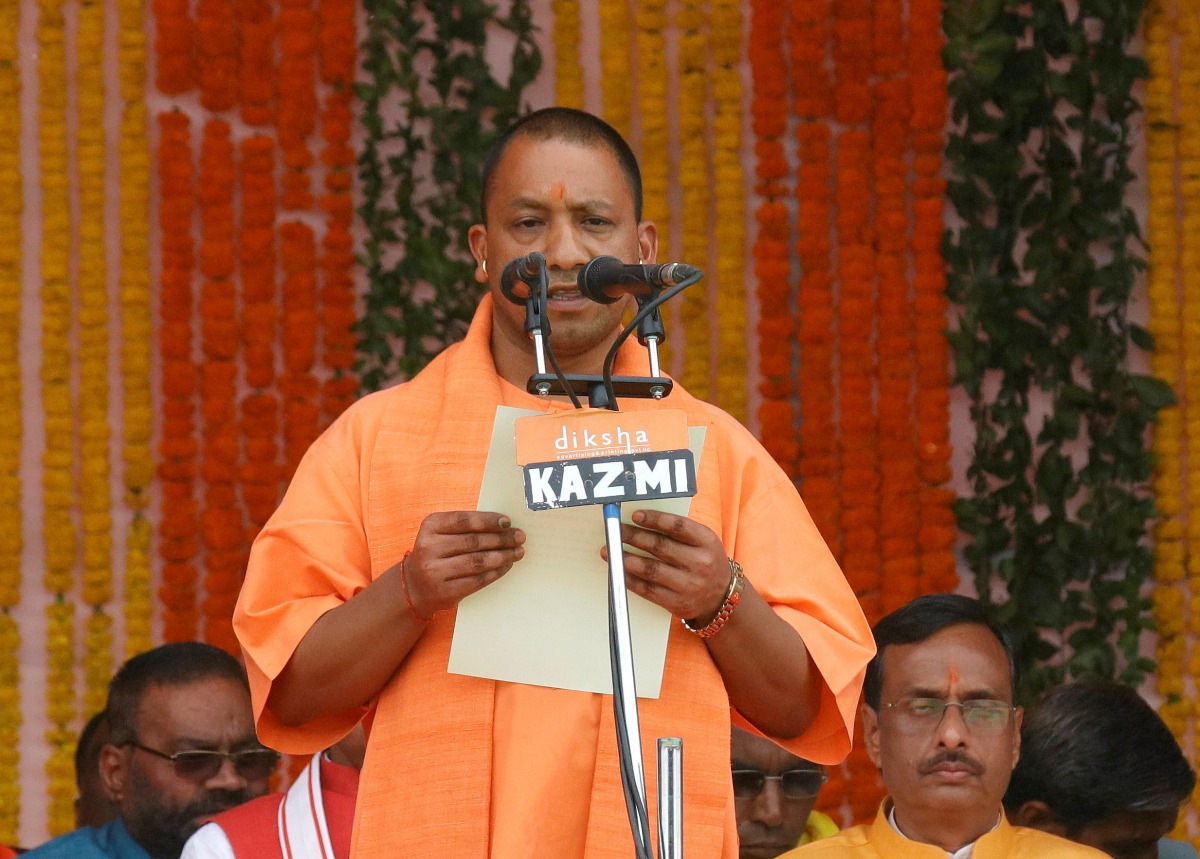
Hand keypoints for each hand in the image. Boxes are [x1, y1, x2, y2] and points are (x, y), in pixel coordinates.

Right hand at [404, 511, 524, 618]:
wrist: (414, 586)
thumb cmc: (437, 553)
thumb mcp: (442, 533)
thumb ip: (466, 527)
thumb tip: (503, 525)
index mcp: (430, 526)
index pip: (464, 521)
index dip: (488, 520)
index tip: (507, 521)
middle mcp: (429, 548)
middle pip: (473, 542)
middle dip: (501, 539)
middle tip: (519, 537)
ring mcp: (434, 572)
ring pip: (477, 562)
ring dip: (502, 556)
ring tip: (518, 552)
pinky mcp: (444, 592)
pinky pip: (477, 581)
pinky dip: (496, 572)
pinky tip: (506, 565)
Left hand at [600, 509, 729, 620]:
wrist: (720, 597)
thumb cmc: (704, 561)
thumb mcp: (703, 541)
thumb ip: (679, 531)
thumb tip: (640, 520)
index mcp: (707, 542)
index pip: (678, 526)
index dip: (655, 519)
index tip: (635, 515)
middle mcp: (700, 563)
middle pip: (660, 547)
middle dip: (634, 537)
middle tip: (616, 531)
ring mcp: (689, 585)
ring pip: (651, 569)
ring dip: (626, 559)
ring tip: (608, 551)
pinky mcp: (678, 603)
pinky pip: (648, 590)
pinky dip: (630, 579)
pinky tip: (619, 570)